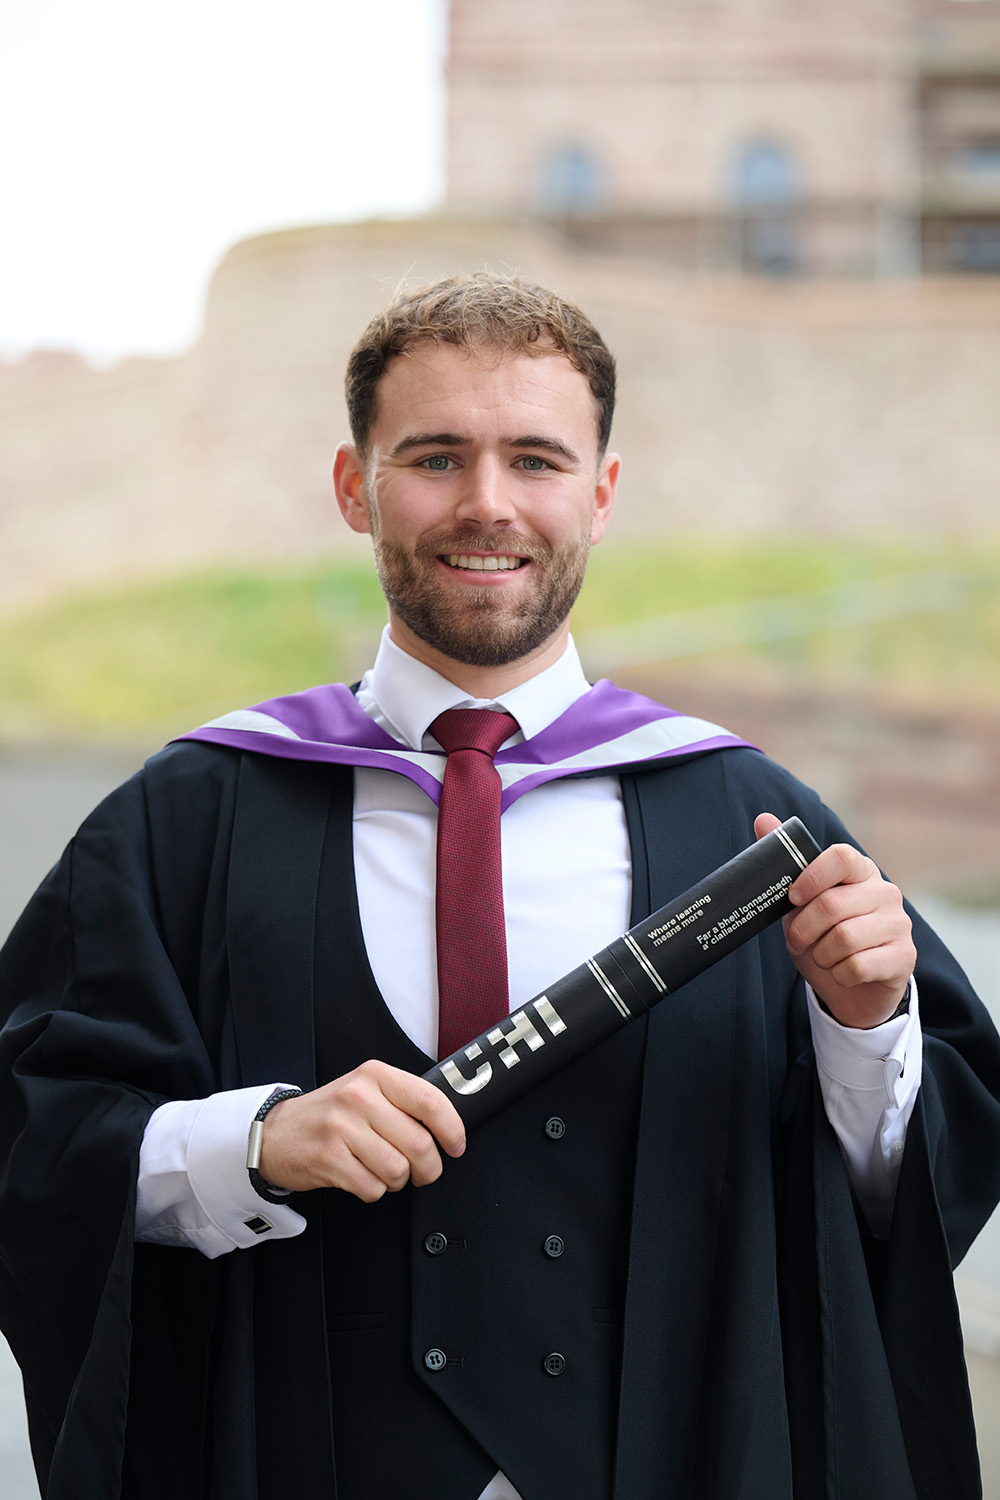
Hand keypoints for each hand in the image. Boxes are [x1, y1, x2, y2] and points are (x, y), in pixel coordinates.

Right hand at [258, 1060, 465, 1201]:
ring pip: (398, 1170)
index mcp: (375, 1075)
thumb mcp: (366, 1090)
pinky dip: (374, 1190)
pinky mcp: (328, 1159)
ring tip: (383, 1170)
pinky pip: (373, 1188)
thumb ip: (404, 1101)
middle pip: (419, 1143)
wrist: (276, 1133)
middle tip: (423, 1171)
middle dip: (429, 1168)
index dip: (452, 1129)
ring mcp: (341, 1128)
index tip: (456, 1145)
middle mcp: (358, 1097)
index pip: (430, 1100)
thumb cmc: (330, 1114)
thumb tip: (448, 1127)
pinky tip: (361, 1176)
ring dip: (398, 1180)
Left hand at [755, 813, 915, 1028]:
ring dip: (820, 954)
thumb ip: (786, 861)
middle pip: (832, 905)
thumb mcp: (801, 902)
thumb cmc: (824, 936)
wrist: (853, 987)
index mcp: (861, 871)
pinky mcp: (904, 957)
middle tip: (796, 941)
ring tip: (821, 956)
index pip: (841, 856)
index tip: (792, 897)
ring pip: (843, 938)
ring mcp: (899, 924)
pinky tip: (842, 972)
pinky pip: (856, 966)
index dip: (811, 876)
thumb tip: (763, 818)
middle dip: (802, 929)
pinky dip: (838, 974)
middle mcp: (886, 892)